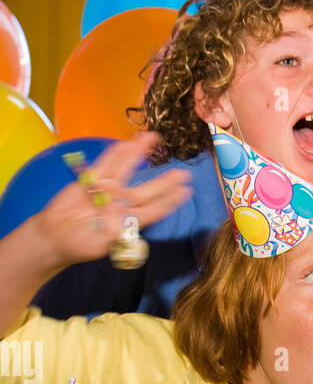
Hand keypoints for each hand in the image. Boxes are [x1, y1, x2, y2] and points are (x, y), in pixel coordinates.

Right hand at [37, 133, 190, 270]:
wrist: (55, 237)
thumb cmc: (81, 244)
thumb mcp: (104, 243)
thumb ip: (115, 232)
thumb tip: (124, 224)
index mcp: (128, 221)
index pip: (154, 210)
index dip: (170, 201)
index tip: (186, 193)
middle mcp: (121, 203)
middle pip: (146, 190)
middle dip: (164, 182)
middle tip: (184, 173)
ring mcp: (106, 190)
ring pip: (127, 169)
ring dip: (139, 154)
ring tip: (154, 139)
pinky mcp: (90, 180)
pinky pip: (105, 164)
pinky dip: (116, 154)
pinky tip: (128, 143)